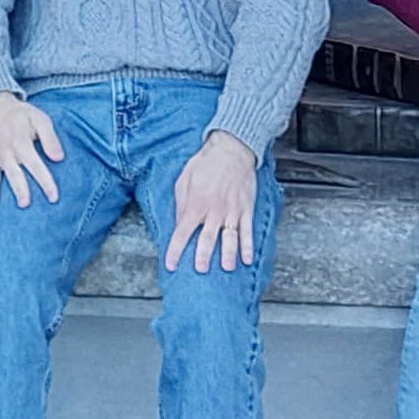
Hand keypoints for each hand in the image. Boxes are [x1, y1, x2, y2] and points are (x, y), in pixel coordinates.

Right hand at [0, 90, 64, 209]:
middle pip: (13, 174)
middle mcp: (6, 152)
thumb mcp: (39, 118)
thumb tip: (59, 157)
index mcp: (22, 143)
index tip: (53, 196)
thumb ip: (50, 138)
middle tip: (24, 204)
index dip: (45, 182)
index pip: (36, 165)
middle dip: (19, 189)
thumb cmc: (18, 114)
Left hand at [165, 130, 262, 273]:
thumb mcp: (184, 180)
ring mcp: (232, 211)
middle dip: (203, 256)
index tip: (171, 264)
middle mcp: (214, 210)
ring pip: (230, 237)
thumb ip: (181, 204)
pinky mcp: (246, 209)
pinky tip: (247, 259)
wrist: (231, 149)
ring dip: (228, 254)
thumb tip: (179, 223)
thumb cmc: (206, 164)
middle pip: (207, 238)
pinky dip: (248, 246)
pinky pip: (247, 231)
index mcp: (196, 204)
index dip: (175, 250)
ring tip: (227, 268)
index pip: (182, 233)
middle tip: (200, 269)